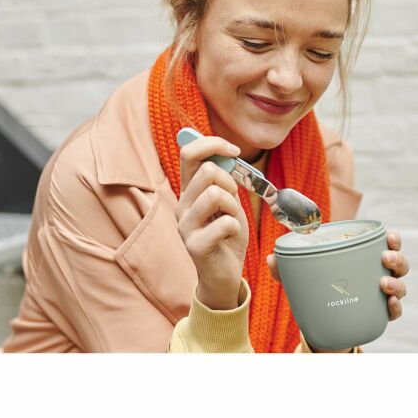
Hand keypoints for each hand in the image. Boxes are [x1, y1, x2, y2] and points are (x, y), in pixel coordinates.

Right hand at [176, 136, 249, 309]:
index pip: (189, 152)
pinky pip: (225, 223)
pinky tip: (229, 237)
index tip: (234, 150)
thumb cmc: (226, 234)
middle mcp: (181, 205)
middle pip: (207, 170)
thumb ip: (224, 179)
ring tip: (230, 220)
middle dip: (230, 182)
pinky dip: (236, 227)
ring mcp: (185, 226)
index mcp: (189, 190)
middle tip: (232, 201)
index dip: (213, 144)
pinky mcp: (195, 246)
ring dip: (233, 207)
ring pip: (215, 194)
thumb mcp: (228, 201)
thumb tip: (226, 152)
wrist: (224, 274)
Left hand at [266, 229, 409, 351]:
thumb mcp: (303, 275)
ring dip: (396, 284)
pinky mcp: (380, 315)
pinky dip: (395, 308)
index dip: (393, 240)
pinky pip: (394, 312)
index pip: (385, 244)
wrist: (323, 322)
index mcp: (363, 257)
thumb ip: (286, 267)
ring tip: (383, 284)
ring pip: (400, 286)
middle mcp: (378, 274)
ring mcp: (381, 295)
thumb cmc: (319, 287)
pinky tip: (389, 306)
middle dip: (397, 258)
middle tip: (384, 258)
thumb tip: (270, 258)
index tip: (389, 236)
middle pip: (399, 263)